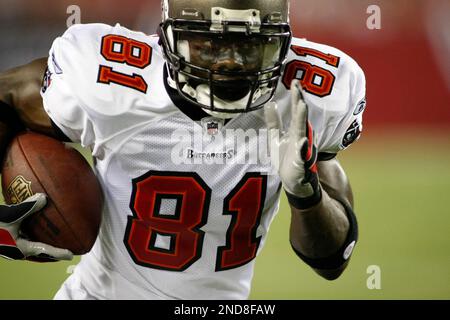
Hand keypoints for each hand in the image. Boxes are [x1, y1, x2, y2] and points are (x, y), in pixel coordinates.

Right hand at [0, 193, 72, 260]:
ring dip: (44, 244)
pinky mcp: (7, 239)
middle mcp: (18, 249)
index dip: (59, 253)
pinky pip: (25, 237)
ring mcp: (12, 245)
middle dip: (53, 252)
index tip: (72, 255)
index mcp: (21, 248)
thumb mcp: (10, 215)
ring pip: (33, 245)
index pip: (45, 251)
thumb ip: (27, 207)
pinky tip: (35, 225)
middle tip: (67, 251)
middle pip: (41, 252)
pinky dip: (34, 233)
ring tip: (55, 239)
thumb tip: (44, 198)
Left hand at [264, 80, 320, 208]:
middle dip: (299, 102)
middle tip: (299, 87)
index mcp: (295, 131)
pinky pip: (302, 155)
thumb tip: (269, 104)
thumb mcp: (276, 138)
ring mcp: (302, 150)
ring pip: (302, 132)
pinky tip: (302, 142)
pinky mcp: (301, 163)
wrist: (294, 182)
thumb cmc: (286, 159)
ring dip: (302, 120)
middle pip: (300, 117)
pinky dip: (302, 149)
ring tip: (302, 106)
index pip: (295, 111)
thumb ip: (274, 122)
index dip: (295, 97)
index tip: (295, 82)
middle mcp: (301, 137)